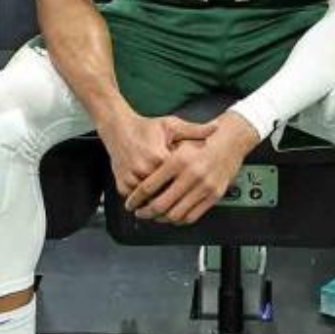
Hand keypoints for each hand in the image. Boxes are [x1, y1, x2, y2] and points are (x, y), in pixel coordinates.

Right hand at [96, 112, 214, 198]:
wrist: (118, 128)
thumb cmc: (147, 128)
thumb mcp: (172, 125)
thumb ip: (194, 130)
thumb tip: (216, 127)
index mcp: (159, 156)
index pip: (177, 180)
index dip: (187, 187)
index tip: (195, 189)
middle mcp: (143, 169)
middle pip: (164, 194)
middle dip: (174, 200)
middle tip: (185, 204)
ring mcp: (131, 178)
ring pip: (149, 200)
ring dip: (159, 205)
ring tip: (171, 208)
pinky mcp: (121, 184)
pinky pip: (136, 200)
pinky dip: (144, 203)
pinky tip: (153, 203)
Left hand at [125, 112, 262, 225]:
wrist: (231, 141)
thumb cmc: (203, 140)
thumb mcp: (179, 141)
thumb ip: (159, 158)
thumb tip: (139, 176)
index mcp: (179, 160)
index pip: (149, 186)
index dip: (136, 198)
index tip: (130, 203)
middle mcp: (192, 175)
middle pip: (160, 204)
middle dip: (145, 212)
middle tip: (139, 212)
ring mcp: (204, 187)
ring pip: (175, 214)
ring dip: (161, 218)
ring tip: (154, 215)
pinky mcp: (214, 196)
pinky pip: (192, 216)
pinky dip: (179, 220)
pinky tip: (171, 216)